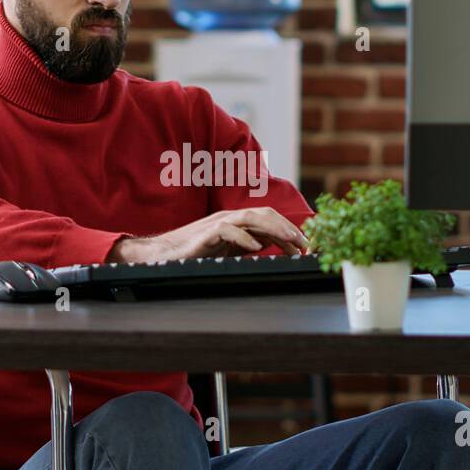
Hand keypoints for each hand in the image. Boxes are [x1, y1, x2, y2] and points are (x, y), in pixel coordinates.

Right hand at [107, 207, 309, 263]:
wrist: (162, 255)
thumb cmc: (194, 251)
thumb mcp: (228, 248)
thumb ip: (249, 243)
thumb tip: (272, 243)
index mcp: (237, 220)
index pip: (269, 218)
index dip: (289, 229)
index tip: (306, 245)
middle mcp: (230, 217)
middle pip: (265, 214)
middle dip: (288, 227)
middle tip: (306, 244)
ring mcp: (218, 224)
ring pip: (251, 218)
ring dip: (274, 229)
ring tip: (290, 241)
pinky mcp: (206, 234)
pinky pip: (229, 231)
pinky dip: (245, 238)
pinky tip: (257, 247)